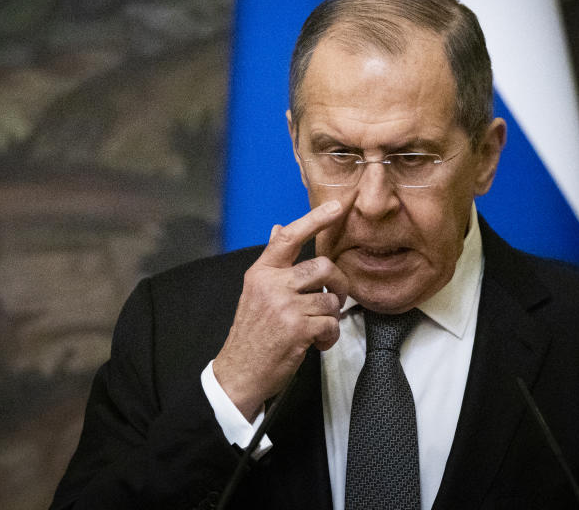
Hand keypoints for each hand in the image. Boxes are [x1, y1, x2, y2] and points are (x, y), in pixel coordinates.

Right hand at [213, 200, 350, 420]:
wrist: (239, 371)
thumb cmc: (251, 332)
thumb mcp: (255, 291)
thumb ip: (272, 262)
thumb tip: (278, 229)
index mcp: (262, 272)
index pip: (290, 237)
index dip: (316, 219)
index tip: (337, 206)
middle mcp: (273, 284)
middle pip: (324, 266)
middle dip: (339, 284)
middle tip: (336, 298)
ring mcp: (285, 306)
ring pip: (331, 299)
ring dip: (331, 317)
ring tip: (317, 328)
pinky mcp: (298, 328)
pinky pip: (331, 324)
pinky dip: (329, 338)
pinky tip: (316, 344)